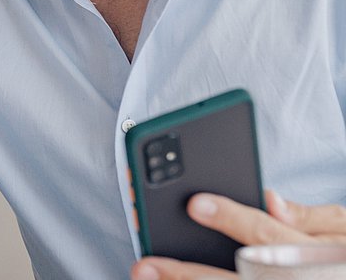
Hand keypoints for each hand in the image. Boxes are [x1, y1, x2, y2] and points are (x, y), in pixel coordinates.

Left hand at [130, 190, 345, 279]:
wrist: (344, 277)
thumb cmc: (345, 259)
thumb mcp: (344, 231)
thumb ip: (312, 216)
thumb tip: (272, 200)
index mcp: (312, 257)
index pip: (266, 235)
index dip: (231, 219)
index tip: (196, 204)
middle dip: (189, 274)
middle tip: (147, 263)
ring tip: (146, 276)